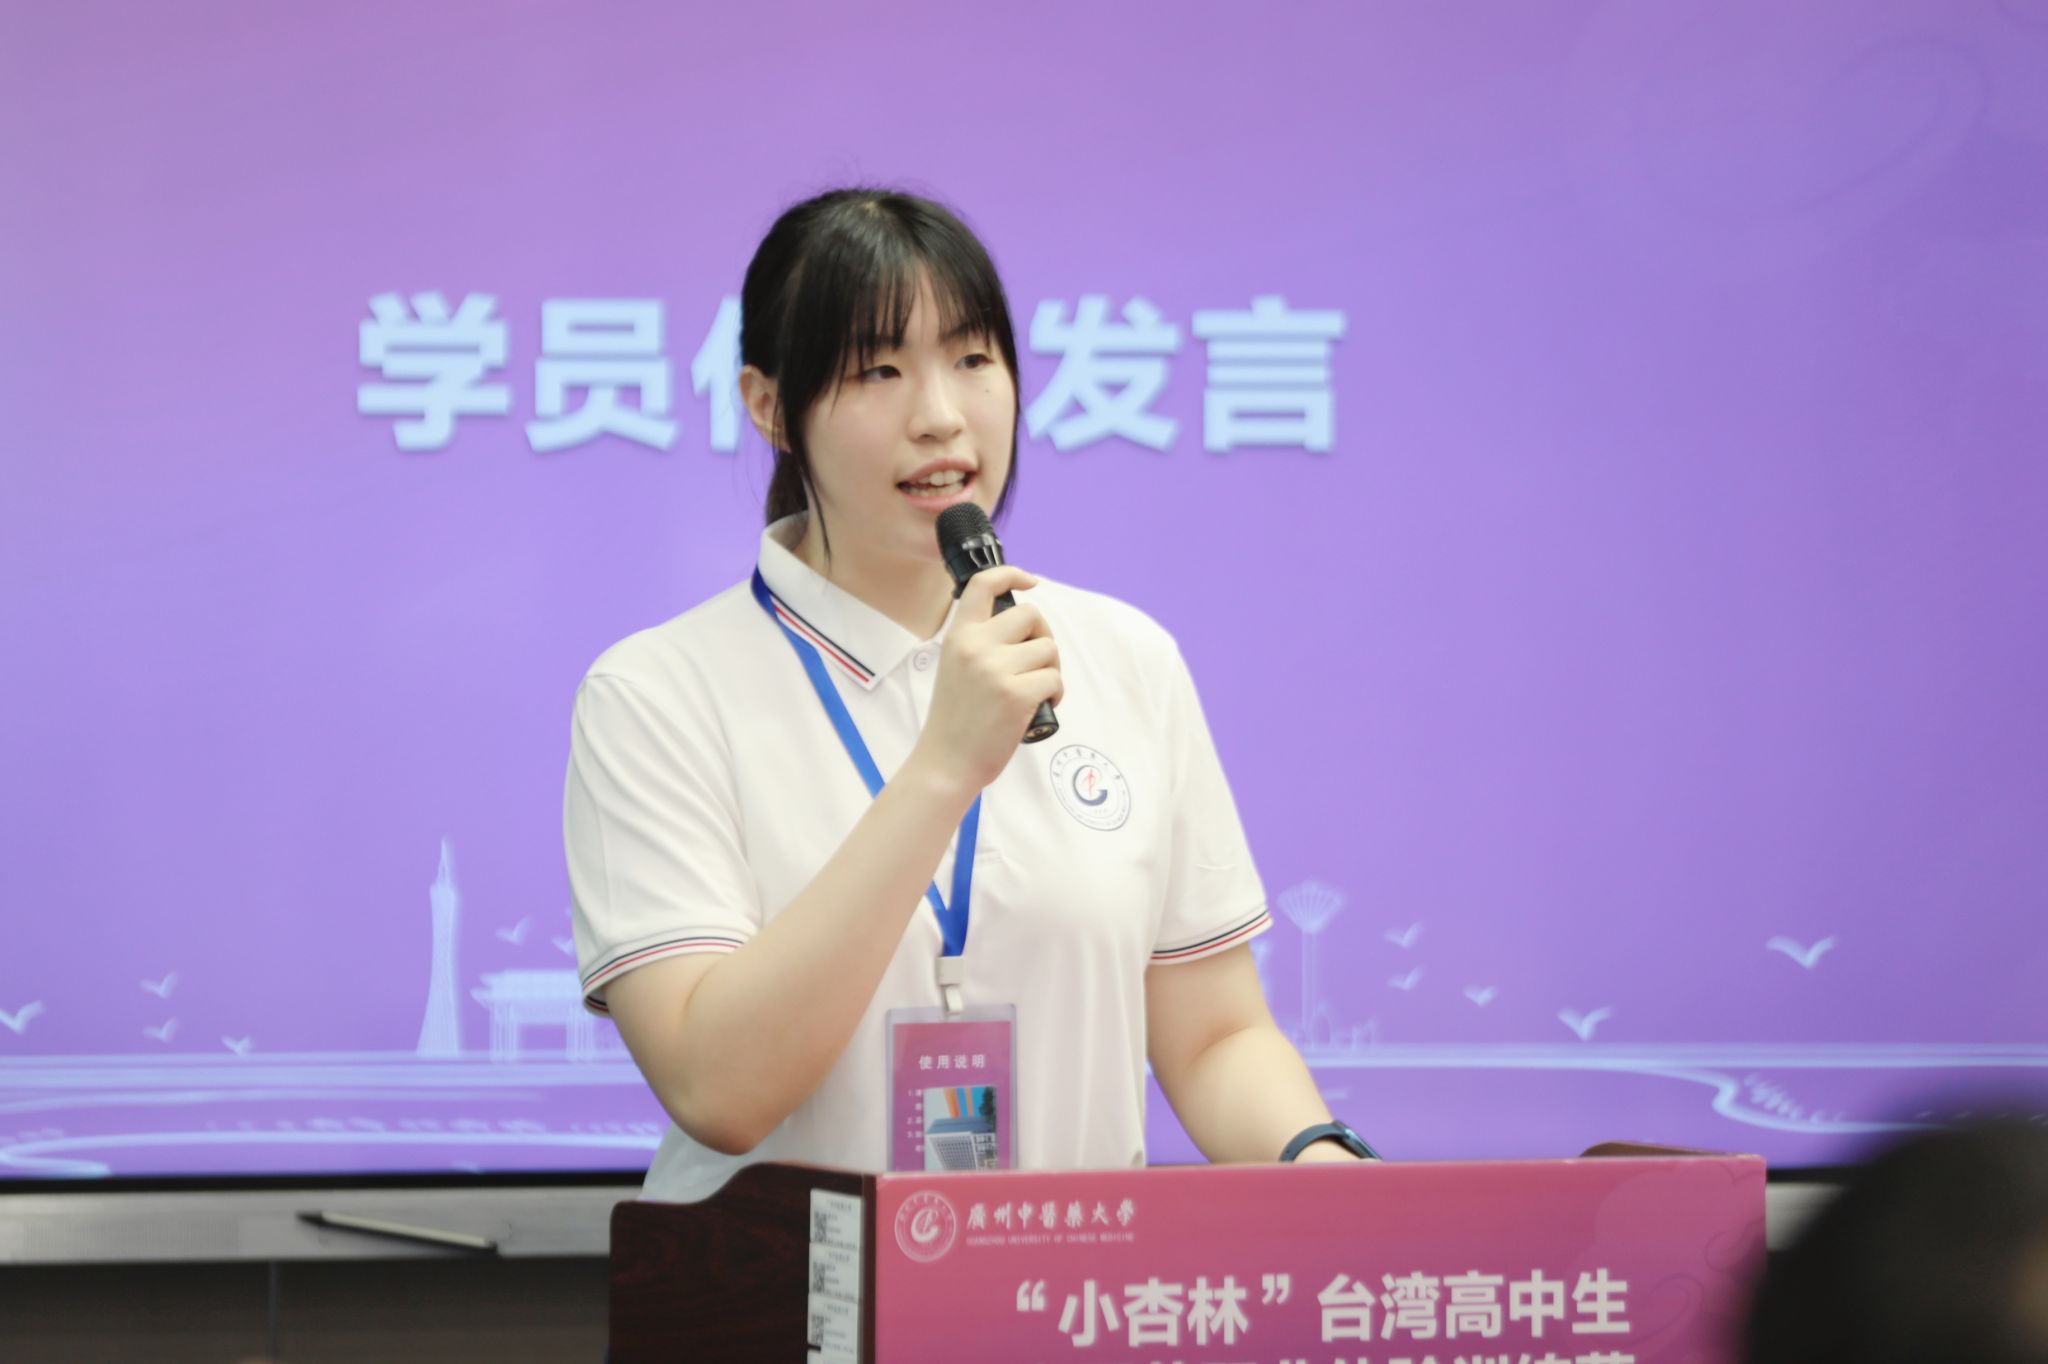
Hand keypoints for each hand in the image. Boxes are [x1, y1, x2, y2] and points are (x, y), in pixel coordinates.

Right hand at [909, 565, 1062, 798]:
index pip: (983, 585)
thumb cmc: (956, 720)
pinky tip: (1039, 708)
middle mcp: (975, 646)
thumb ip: (980, 644)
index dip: (1011, 574)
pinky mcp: (1017, 694)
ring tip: (1034, 691)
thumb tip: (1024, 627)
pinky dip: (1054, 694)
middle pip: (1031, 615)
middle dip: (1042, 637)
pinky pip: (1054, 679)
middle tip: (1036, 663)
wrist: (947, 762)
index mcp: (958, 636)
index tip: (1030, 581)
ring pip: (1048, 649)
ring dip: (1050, 669)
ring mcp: (996, 669)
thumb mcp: (955, 667)